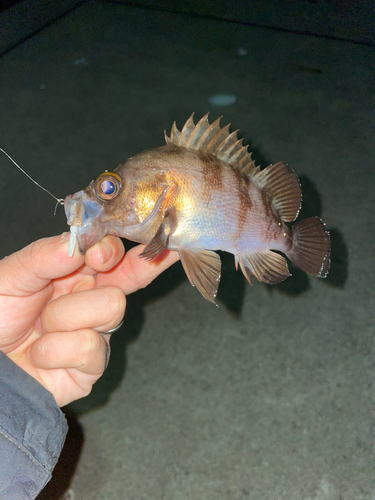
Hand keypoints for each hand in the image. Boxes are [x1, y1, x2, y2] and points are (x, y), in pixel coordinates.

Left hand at [0, 233, 178, 406]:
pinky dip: (55, 349)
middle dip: (125, 268)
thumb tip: (78, 244)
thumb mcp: (10, 277)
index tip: (98, 253)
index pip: (110, 253)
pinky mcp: (92, 367)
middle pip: (128, 276)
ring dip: (64, 316)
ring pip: (111, 308)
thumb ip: (43, 256)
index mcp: (74, 274)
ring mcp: (96, 333)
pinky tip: (39, 354)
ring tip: (38, 327)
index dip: (112, 249)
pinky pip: (90, 347)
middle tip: (99, 262)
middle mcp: (91, 301)